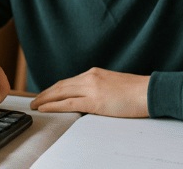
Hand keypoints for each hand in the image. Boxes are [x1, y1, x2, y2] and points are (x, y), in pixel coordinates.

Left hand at [30, 67, 149, 117]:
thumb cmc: (136, 91)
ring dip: (45, 99)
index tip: (45, 94)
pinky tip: (44, 108)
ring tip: (34, 105)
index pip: (68, 81)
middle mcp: (90, 77)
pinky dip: (53, 105)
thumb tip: (92, 96)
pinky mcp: (94, 102)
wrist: (148, 91)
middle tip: (33, 101)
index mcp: (94, 73)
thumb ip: (100, 87)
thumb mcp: (113, 84)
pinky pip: (68, 103)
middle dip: (45, 93)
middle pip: (61, 86)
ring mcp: (91, 88)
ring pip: (61, 93)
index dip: (54, 88)